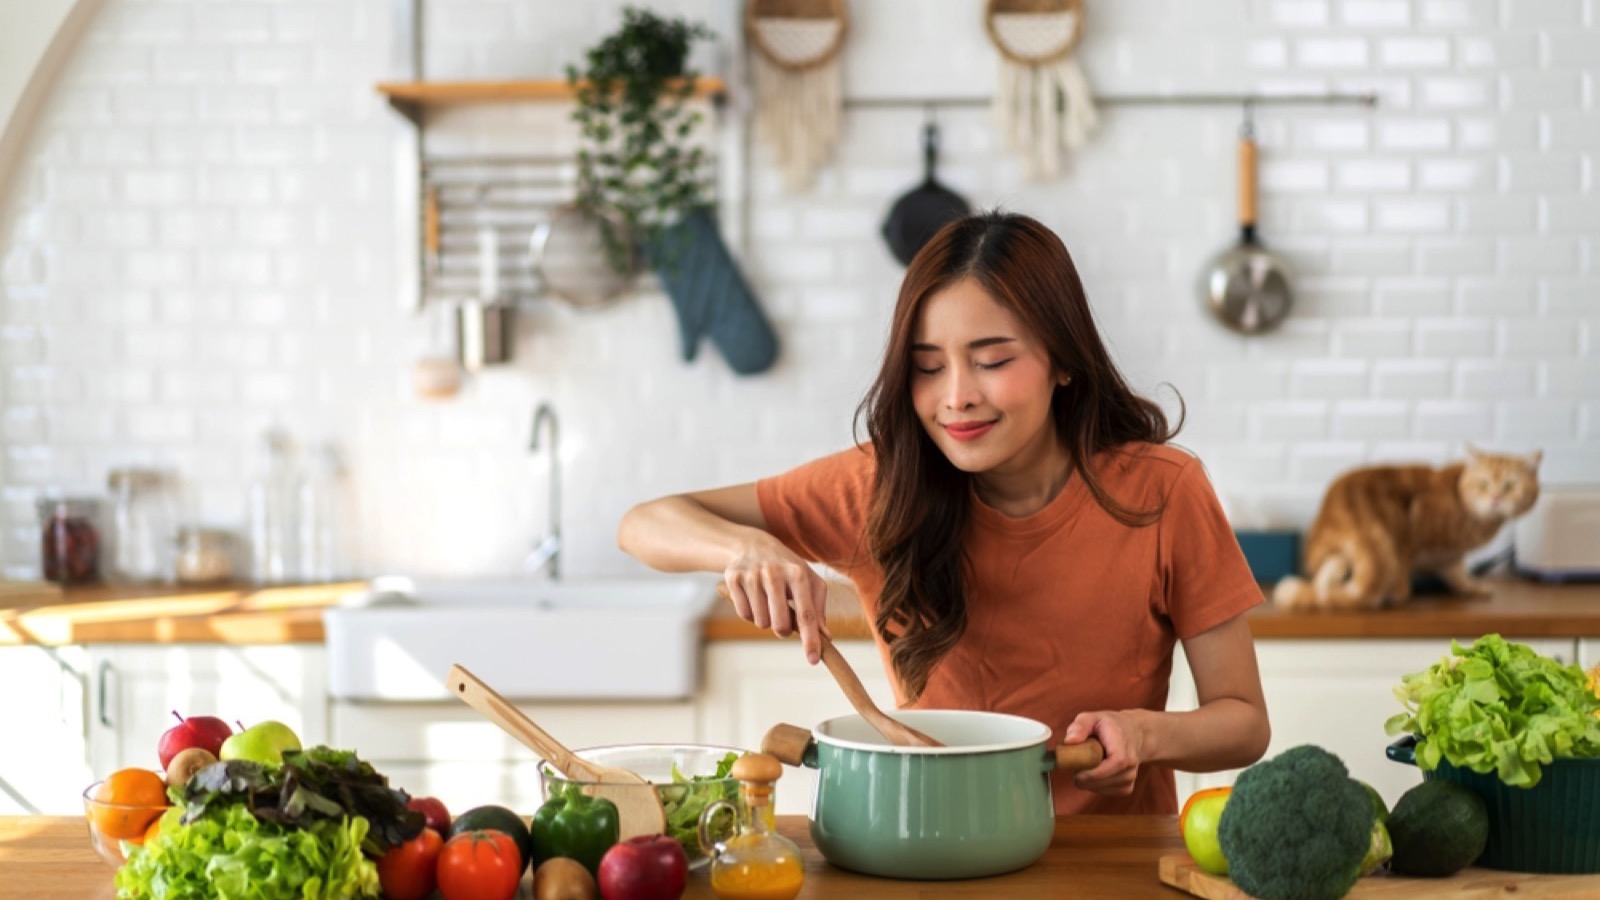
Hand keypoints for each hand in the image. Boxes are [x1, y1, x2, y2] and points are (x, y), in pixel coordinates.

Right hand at [722, 541, 830, 664]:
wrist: (753, 545)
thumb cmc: (787, 567)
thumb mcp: (808, 580)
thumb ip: (818, 608)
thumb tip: (826, 636)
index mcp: (798, 574)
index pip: (806, 614)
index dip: (810, 640)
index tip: (813, 660)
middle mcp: (774, 573)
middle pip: (780, 625)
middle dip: (783, 629)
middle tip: (783, 617)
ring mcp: (752, 575)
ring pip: (761, 622)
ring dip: (766, 619)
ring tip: (767, 600)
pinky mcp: (733, 579)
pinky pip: (744, 614)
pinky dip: (750, 612)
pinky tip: (753, 596)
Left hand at [1063, 710, 1143, 795]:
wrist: (1133, 734)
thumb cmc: (1110, 725)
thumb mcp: (1093, 717)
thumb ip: (1080, 726)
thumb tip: (1069, 741)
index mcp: (1123, 750)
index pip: (1107, 768)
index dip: (1089, 772)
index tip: (1074, 768)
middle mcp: (1130, 767)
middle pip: (1100, 781)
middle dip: (1082, 775)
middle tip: (1076, 762)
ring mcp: (1129, 779)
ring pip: (1099, 789)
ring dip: (1087, 780)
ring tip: (1087, 763)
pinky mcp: (1126, 788)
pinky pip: (1103, 792)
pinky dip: (1094, 785)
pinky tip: (1094, 771)